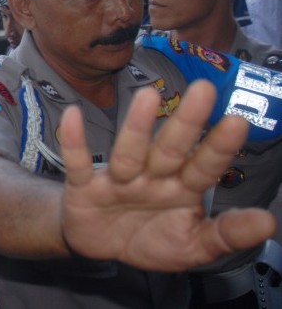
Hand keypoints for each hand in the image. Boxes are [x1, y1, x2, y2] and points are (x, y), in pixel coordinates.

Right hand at [60, 80, 274, 270]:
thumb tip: (269, 222)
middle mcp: (152, 176)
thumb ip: (227, 234)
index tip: (237, 122)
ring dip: (137, 126)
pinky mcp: (85, 187)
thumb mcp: (192, 246)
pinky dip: (75, 142)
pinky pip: (79, 164)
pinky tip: (73, 116)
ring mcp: (118, 179)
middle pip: (170, 149)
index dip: (219, 148)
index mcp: (181, 188)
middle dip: (187, 122)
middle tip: (204, 89)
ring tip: (147, 96)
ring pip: (129, 152)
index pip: (204, 167)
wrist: (98, 245)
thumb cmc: (150, 237)